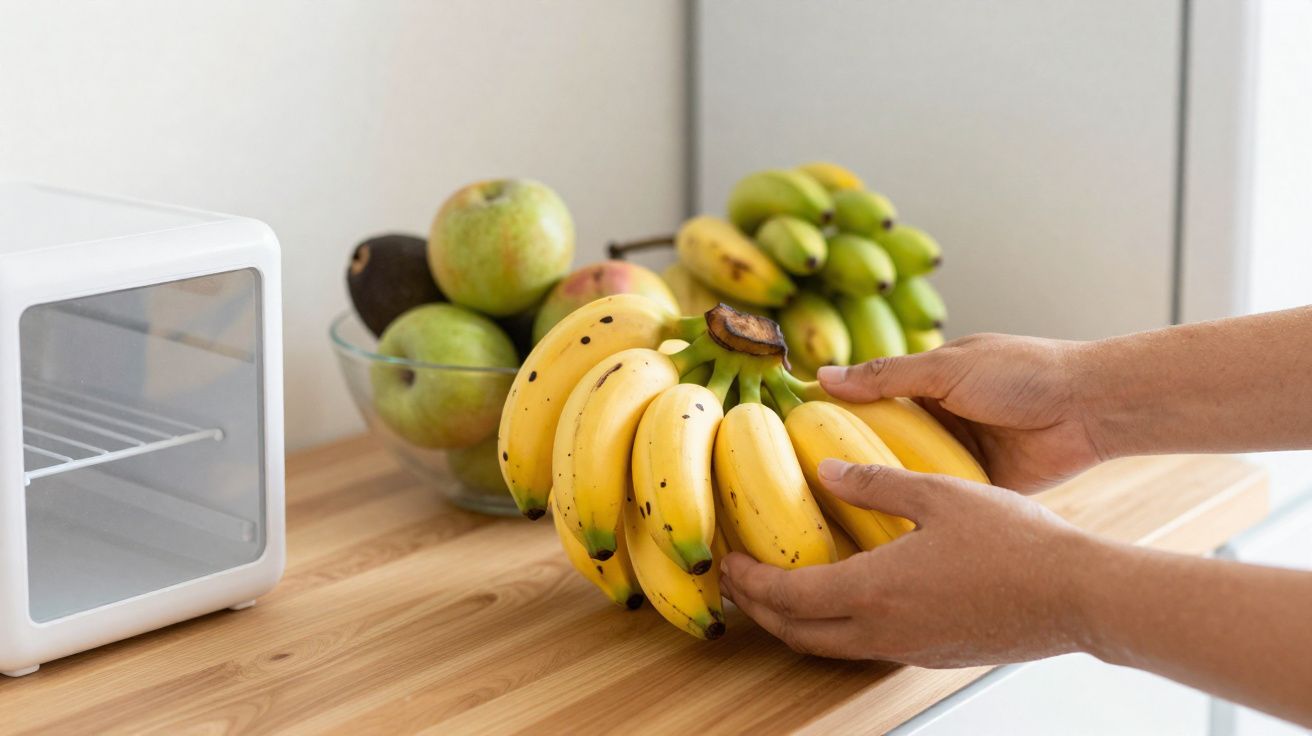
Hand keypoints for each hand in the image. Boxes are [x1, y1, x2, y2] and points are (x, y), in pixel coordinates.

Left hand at [719, 458, 1093, 666]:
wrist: (1076, 595)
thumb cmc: (1015, 543)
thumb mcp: (940, 494)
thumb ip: (877, 483)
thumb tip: (827, 471)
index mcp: (874, 590)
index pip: (787, 595)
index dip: (750, 581)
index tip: (728, 562)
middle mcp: (883, 631)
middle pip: (797, 633)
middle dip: (760, 610)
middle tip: (740, 582)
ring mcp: (908, 649)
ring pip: (829, 646)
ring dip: (795, 623)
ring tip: (781, 591)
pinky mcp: (932, 654)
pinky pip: (864, 647)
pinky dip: (835, 628)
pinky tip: (846, 599)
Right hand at [818, 333, 1103, 491]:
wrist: (1091, 409)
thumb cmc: (1023, 374)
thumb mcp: (947, 368)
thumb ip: (887, 375)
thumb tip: (822, 377)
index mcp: (927, 385)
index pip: (866, 402)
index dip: (832, 420)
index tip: (790, 441)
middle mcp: (937, 422)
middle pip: (881, 445)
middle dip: (850, 465)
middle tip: (804, 490)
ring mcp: (957, 457)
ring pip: (907, 478)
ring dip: (882, 493)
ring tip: (833, 519)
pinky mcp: (980, 488)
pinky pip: (940, 503)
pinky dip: (918, 514)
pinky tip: (883, 535)